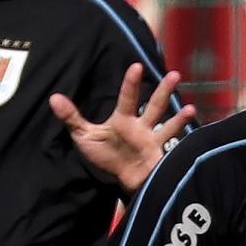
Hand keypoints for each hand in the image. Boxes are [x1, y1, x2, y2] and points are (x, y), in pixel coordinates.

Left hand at [49, 64, 195, 197]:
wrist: (120, 179)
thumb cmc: (106, 156)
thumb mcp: (85, 136)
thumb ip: (72, 118)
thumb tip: (53, 97)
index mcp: (123, 119)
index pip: (127, 97)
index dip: (131, 83)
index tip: (136, 66)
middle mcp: (141, 125)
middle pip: (154, 105)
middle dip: (163, 91)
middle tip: (174, 75)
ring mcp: (152, 139)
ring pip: (166, 122)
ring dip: (178, 115)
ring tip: (190, 106)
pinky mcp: (159, 153)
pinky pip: (171, 143)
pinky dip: (182, 135)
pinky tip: (192, 126)